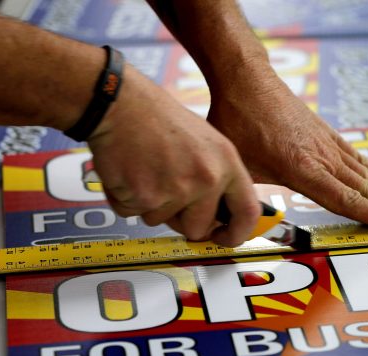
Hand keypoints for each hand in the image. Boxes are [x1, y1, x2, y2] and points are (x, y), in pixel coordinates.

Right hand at [86, 67, 260, 246]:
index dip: (236, 234)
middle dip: (180, 220)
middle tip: (165, 192)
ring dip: (149, 204)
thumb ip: (218, 178)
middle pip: (198, 228)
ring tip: (146, 170)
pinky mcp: (145, 197)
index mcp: (227, 164)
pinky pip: (134, 213)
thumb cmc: (158, 119)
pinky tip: (129, 171)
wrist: (120, 103)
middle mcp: (206, 179)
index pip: (247, 212)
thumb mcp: (207, 143)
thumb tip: (220, 216)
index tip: (224, 239)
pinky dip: (126, 198)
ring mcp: (176, 190)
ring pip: (161, 221)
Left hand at [206, 66, 367, 230]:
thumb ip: (247, 195)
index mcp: (301, 168)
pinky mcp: (328, 136)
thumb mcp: (238, 164)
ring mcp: (329, 145)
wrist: (246, 79)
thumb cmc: (238, 121)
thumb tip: (237, 222)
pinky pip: (360, 161)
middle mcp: (323, 157)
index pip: (345, 198)